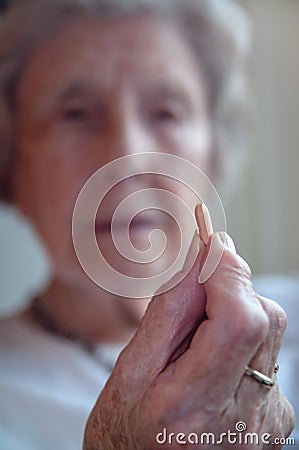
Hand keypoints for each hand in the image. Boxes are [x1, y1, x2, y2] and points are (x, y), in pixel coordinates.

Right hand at [84, 232, 294, 448]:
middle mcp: (241, 422)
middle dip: (231, 287)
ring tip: (199, 340)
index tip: (210, 243)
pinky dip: (244, 339)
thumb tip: (204, 256)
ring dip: (238, 312)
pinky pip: (269, 354)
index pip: (238, 322)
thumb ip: (170, 309)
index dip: (228, 273)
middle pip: (262, 320)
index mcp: (191, 410)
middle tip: (195, 294)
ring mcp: (266, 424)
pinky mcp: (277, 419)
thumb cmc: (126, 427)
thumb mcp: (132, 368)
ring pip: (269, 331)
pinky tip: (216, 361)